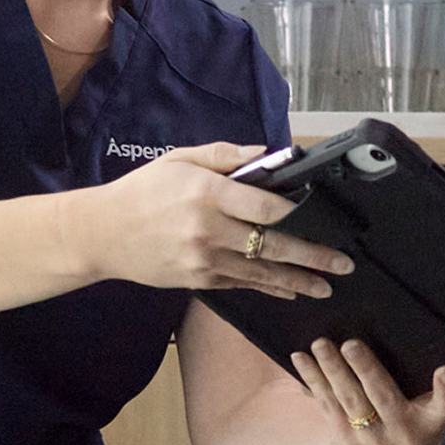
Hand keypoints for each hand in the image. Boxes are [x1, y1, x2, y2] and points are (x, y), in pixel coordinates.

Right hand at [80, 142, 352, 297]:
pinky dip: (269, 288)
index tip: (323, 215)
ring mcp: (203, 260)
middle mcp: (209, 230)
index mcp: (207, 194)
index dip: (297, 212)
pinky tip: (291, 290)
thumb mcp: (180, 159)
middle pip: (272, 246)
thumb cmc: (143, 191)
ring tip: (327, 286)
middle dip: (313, 256)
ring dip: (299, 281)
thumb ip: (225, 156)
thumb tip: (266, 154)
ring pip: (262, 273)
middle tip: (343, 264)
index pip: (263, 207)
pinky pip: (242, 284)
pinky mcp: (197, 280)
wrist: (101, 233)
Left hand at [292, 338, 444, 444]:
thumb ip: (428, 390)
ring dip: (331, 370)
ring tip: (320, 345)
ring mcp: (371, 443)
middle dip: (366, 369)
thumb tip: (399, 340)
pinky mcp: (344, 443)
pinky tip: (302, 360)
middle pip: (384, 398)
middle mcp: (404, 435)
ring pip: (349, 400)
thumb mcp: (432, 418)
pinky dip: (314, 380)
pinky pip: (328, 406)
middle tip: (350, 344)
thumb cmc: (415, 433)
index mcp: (431, 424)